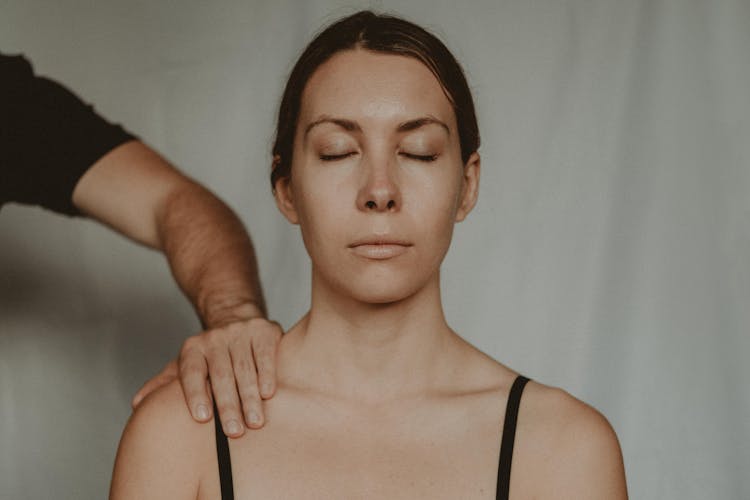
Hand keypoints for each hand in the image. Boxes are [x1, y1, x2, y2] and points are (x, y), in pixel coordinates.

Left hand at [131, 317, 282, 437]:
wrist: (237, 318)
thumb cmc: (211, 354)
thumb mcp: (186, 364)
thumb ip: (164, 383)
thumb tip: (137, 404)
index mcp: (192, 348)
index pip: (192, 372)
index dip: (196, 394)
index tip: (201, 418)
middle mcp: (215, 338)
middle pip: (221, 375)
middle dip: (228, 405)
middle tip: (234, 432)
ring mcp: (240, 332)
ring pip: (245, 368)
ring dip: (250, 397)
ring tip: (255, 422)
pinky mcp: (264, 330)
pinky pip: (265, 355)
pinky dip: (267, 375)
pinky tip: (268, 394)